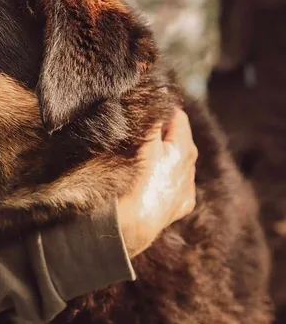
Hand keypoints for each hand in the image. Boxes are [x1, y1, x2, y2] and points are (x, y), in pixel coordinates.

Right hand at [117, 108, 197, 257]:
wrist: (132, 227)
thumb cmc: (136, 183)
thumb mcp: (143, 145)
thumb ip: (154, 120)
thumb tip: (161, 95)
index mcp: (184, 148)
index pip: (177, 117)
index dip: (161, 111)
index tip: (146, 111)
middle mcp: (190, 167)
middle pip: (179, 139)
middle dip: (163, 134)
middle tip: (141, 134)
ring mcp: (186, 189)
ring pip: (178, 163)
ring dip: (164, 158)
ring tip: (143, 161)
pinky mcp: (179, 207)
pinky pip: (175, 186)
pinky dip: (166, 181)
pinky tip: (152, 184)